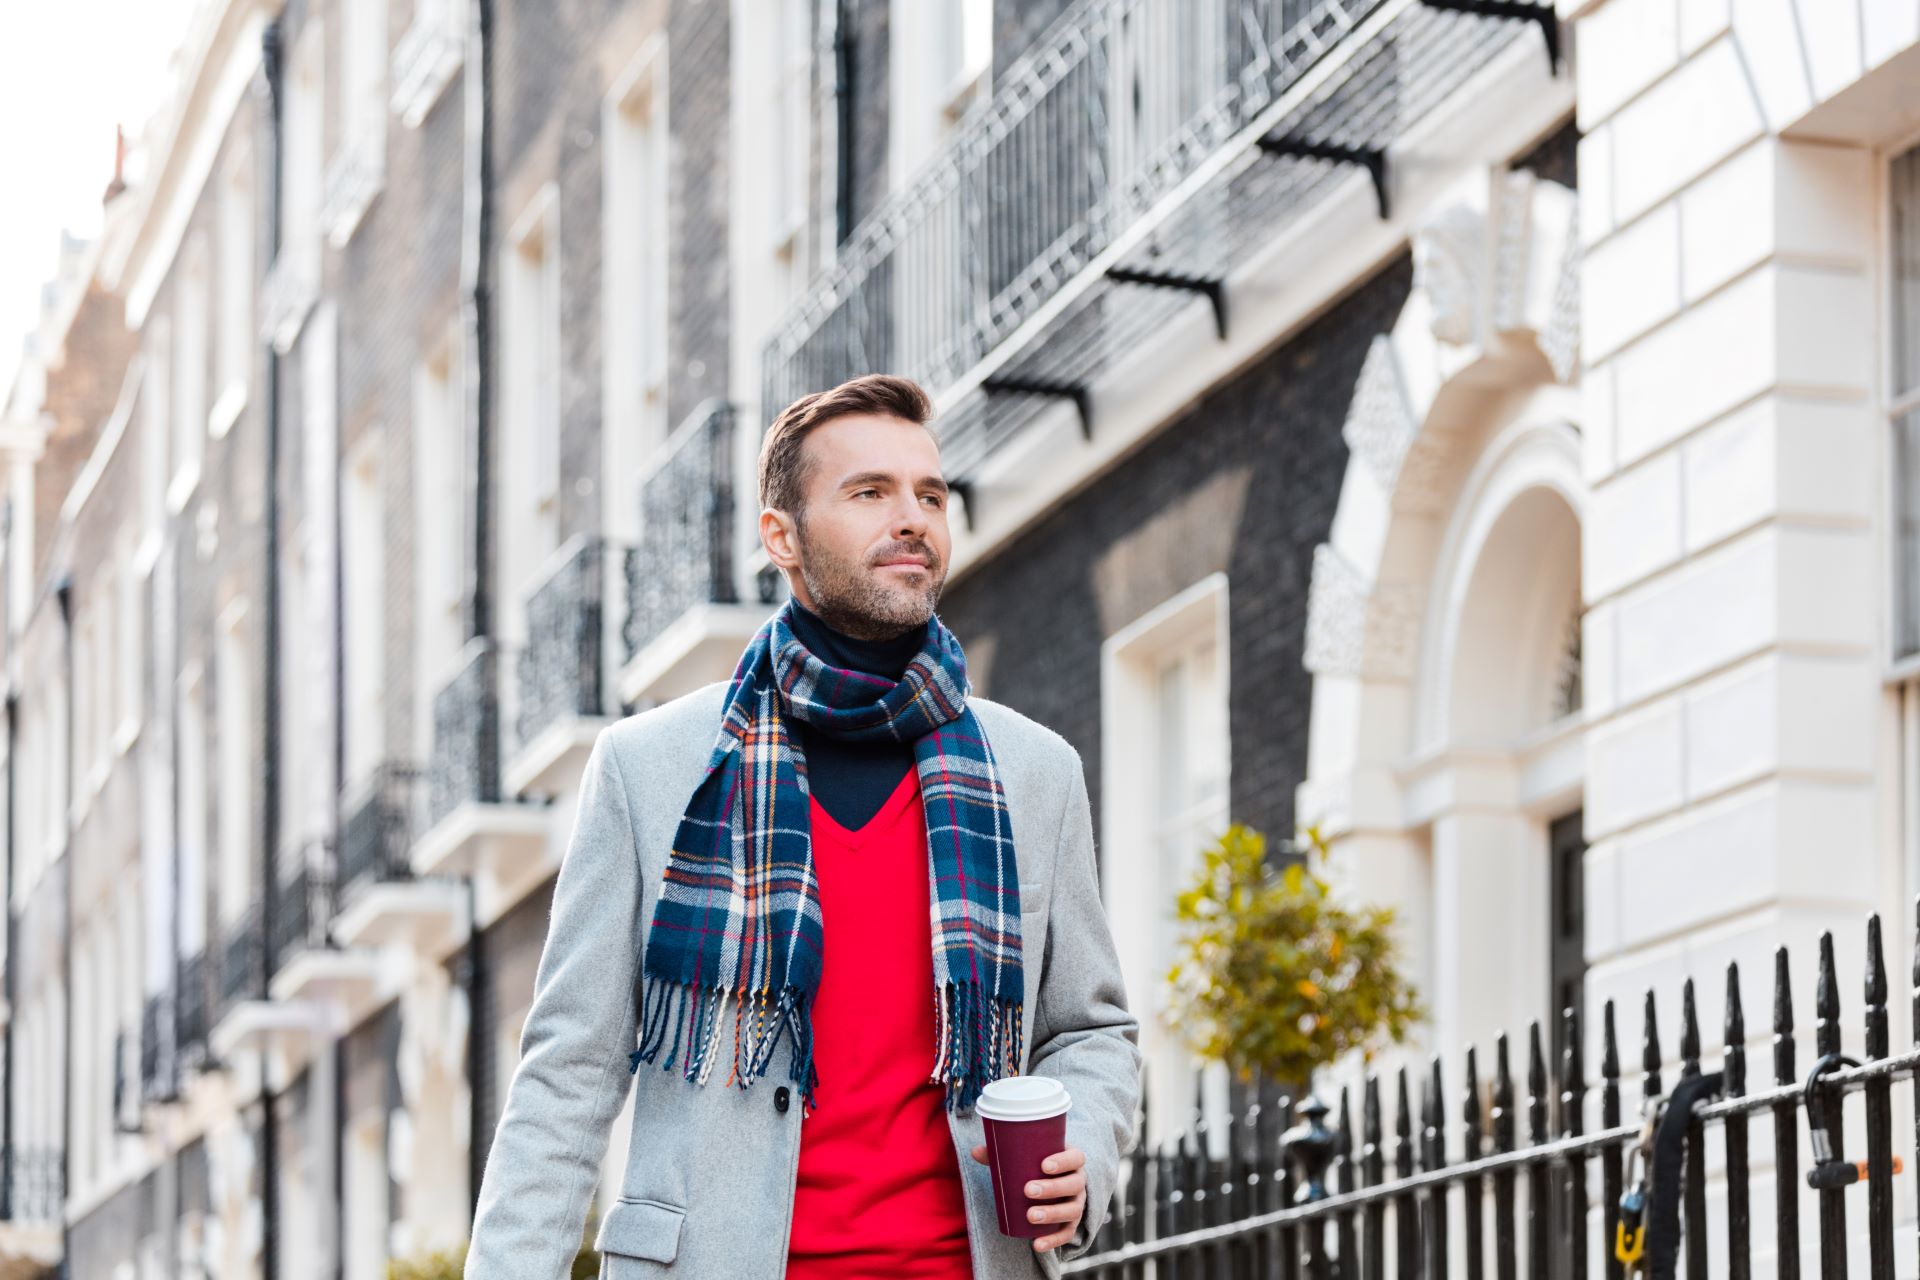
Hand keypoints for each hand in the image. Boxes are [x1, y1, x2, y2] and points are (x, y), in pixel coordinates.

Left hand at [969, 1143, 1085, 1252]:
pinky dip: (1053, 1241)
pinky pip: (1067, 1234)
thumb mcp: (1027, 1155)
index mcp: (1072, 1161)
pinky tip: (1037, 1245)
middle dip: (1052, 1188)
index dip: (1063, 1161)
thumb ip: (1003, 1152)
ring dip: (1052, 1214)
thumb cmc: (1037, 1164)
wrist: (1054, 1183)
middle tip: (1028, 1190)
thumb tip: (975, 1152)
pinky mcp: (1072, 1223)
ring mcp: (1077, 1203)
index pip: (1076, 1158)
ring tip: (1030, 1216)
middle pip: (1073, 1185)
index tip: (1044, 1165)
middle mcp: (1079, 1182)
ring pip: (1072, 1210)